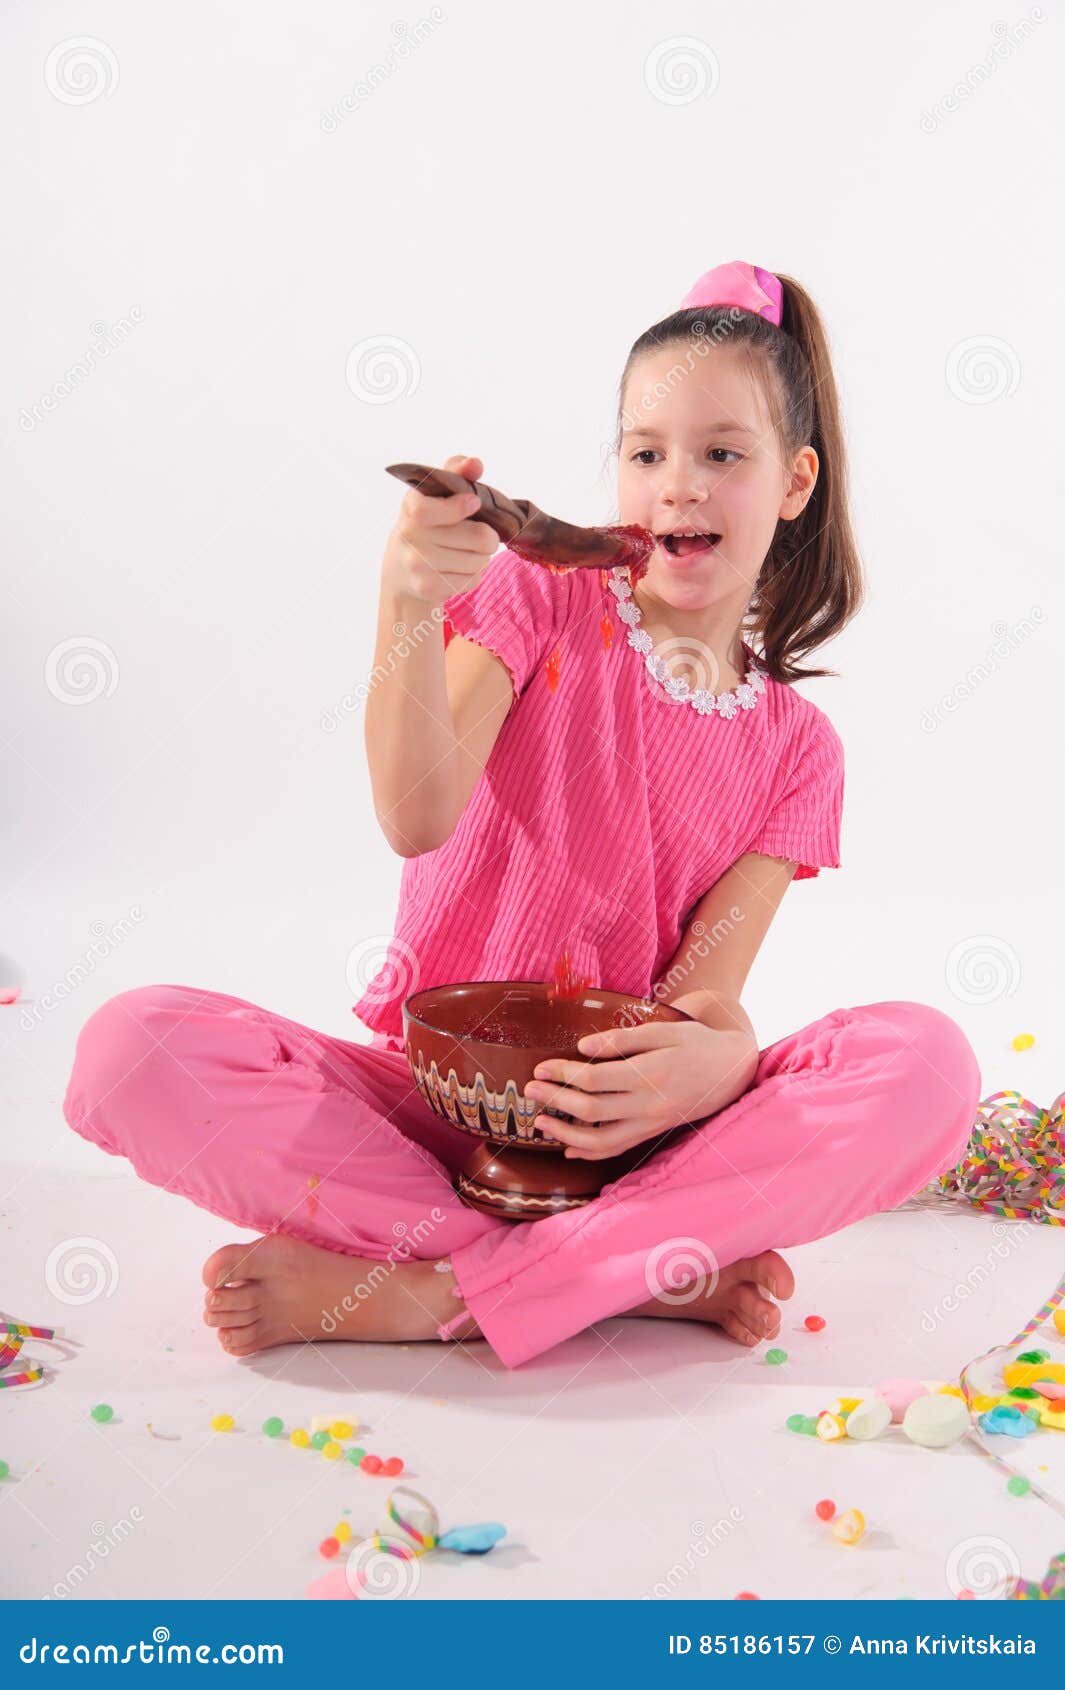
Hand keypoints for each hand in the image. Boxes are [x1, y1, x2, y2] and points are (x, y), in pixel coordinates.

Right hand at [382, 452, 496, 608]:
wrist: (400, 571)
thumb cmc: (427, 523)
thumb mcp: (434, 494)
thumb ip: (456, 472)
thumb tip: (475, 463)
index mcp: (411, 508)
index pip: (430, 510)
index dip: (458, 507)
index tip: (474, 503)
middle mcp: (410, 537)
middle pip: (480, 538)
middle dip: (488, 536)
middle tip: (479, 533)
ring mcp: (418, 566)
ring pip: (480, 561)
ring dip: (482, 556)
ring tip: (466, 550)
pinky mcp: (429, 588)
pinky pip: (473, 580)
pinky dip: (473, 573)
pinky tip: (458, 567)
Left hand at [522, 1019, 758, 1159]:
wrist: (730, 1071)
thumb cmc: (694, 1043)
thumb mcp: (663, 1030)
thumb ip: (623, 1039)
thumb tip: (583, 1048)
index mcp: (651, 1073)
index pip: (596, 1079)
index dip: (563, 1075)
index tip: (541, 1067)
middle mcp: (650, 1104)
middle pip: (592, 1110)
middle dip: (556, 1101)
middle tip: (530, 1090)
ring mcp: (651, 1124)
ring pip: (602, 1140)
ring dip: (566, 1134)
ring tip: (539, 1123)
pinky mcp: (652, 1133)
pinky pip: (617, 1149)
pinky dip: (590, 1152)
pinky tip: (569, 1148)